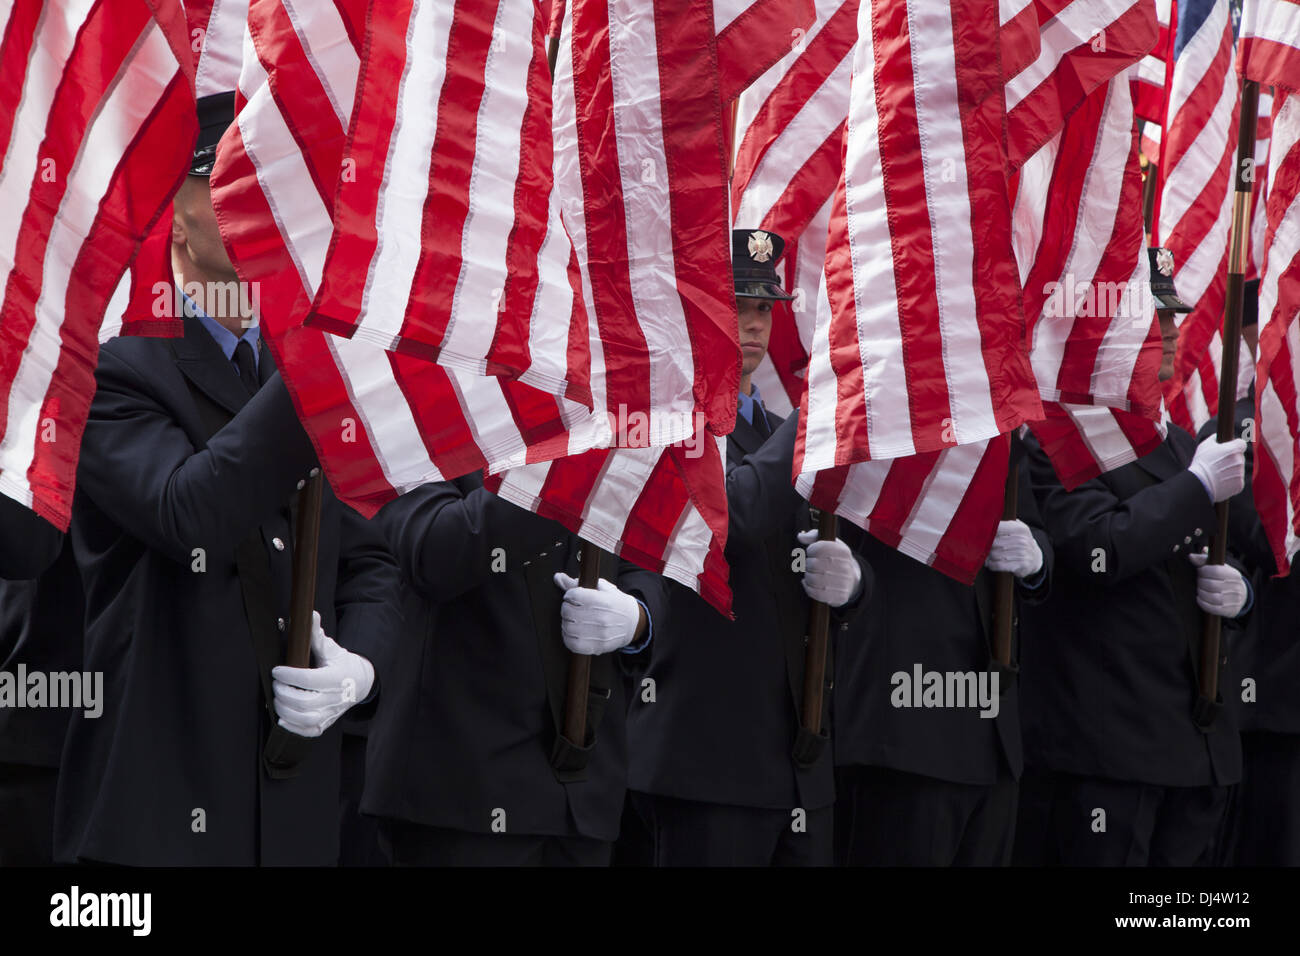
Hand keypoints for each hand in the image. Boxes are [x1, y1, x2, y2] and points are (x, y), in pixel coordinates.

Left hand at [271, 611, 374, 737]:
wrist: (360, 683)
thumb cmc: (342, 665)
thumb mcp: (332, 649)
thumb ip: (317, 635)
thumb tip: (310, 615)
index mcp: (336, 678)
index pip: (309, 679)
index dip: (289, 675)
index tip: (277, 670)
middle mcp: (335, 698)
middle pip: (304, 701)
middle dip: (284, 692)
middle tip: (276, 684)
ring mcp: (331, 713)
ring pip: (305, 718)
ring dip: (285, 710)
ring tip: (277, 699)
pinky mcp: (326, 723)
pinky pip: (308, 731)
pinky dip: (292, 727)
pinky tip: (282, 717)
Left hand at [553, 574, 643, 654]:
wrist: (633, 623)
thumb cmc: (616, 603)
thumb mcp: (602, 588)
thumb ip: (577, 582)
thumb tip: (558, 578)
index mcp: (602, 600)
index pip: (573, 595)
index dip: (569, 595)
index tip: (572, 597)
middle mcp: (600, 617)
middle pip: (567, 612)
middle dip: (566, 608)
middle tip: (572, 608)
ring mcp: (599, 634)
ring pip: (567, 628)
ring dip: (566, 623)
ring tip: (573, 620)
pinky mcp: (597, 647)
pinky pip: (573, 644)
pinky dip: (568, 638)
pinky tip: (573, 632)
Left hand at [797, 529, 861, 607]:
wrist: (850, 579)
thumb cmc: (834, 558)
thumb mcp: (829, 544)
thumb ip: (814, 536)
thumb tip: (801, 536)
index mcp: (843, 552)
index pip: (820, 548)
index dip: (811, 550)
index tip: (811, 552)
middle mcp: (846, 567)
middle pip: (814, 564)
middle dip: (807, 564)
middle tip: (809, 564)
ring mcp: (844, 583)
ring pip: (813, 579)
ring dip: (807, 576)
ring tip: (810, 574)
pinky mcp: (840, 597)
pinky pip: (816, 593)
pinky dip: (808, 588)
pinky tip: (809, 583)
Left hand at [984, 519, 1043, 578]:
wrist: (1035, 558)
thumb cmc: (1020, 542)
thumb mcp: (1017, 529)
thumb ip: (1005, 524)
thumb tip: (986, 520)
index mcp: (1020, 529)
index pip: (997, 528)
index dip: (986, 533)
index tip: (979, 536)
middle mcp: (1022, 540)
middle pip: (994, 543)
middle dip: (986, 547)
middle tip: (980, 548)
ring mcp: (1022, 553)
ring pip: (995, 554)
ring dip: (987, 557)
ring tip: (985, 556)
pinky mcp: (1021, 564)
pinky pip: (999, 565)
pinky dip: (992, 565)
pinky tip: (990, 563)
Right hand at [1188, 436, 1246, 502]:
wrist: (1200, 483)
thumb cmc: (1201, 463)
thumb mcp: (1204, 445)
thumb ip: (1215, 438)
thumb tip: (1218, 436)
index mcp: (1234, 449)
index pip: (1242, 443)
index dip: (1235, 445)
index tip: (1230, 449)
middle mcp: (1240, 460)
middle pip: (1239, 457)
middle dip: (1231, 459)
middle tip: (1219, 464)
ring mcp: (1240, 473)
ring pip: (1238, 469)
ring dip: (1231, 470)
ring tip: (1217, 474)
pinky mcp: (1240, 484)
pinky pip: (1237, 480)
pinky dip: (1230, 481)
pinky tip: (1220, 481)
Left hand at [1188, 552, 1248, 617]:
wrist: (1239, 595)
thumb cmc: (1223, 578)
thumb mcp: (1217, 567)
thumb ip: (1204, 560)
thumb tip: (1191, 556)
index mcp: (1235, 574)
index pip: (1215, 571)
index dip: (1203, 571)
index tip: (1200, 571)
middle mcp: (1237, 587)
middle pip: (1212, 585)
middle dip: (1201, 583)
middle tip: (1198, 582)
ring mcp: (1235, 600)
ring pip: (1213, 598)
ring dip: (1201, 593)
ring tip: (1199, 590)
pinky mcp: (1231, 610)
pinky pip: (1214, 609)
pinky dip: (1203, 604)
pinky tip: (1200, 599)